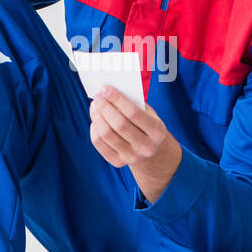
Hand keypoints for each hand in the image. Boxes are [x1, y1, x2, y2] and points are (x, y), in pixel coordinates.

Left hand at [89, 85, 181, 201]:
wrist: (150, 151)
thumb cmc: (146, 124)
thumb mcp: (148, 113)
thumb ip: (133, 102)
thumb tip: (109, 92)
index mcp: (157, 131)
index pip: (133, 113)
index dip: (117, 99)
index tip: (106, 88)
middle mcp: (146, 147)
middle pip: (119, 124)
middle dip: (105, 107)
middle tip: (97, 97)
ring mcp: (131, 157)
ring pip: (106, 134)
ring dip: (97, 116)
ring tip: (95, 106)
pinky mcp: (118, 162)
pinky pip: (99, 143)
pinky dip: (94, 129)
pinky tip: (96, 120)